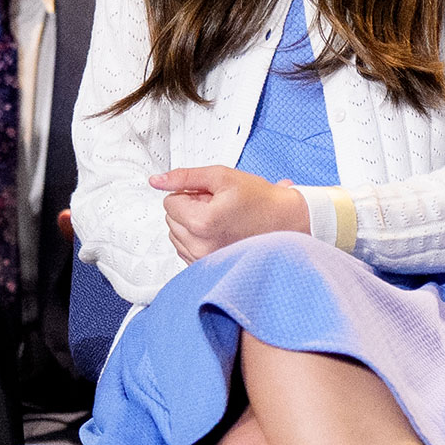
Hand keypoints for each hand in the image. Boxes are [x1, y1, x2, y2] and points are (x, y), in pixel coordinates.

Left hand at [150, 165, 307, 260]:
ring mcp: (205, 260)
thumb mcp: (222, 177)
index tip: (211, 196)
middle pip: (171, 219)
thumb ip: (185, 176)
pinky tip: (219, 234)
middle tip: (218, 206)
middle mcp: (201, 246)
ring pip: (176, 235)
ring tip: (220, 220)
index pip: (170, 202)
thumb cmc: (261, 201)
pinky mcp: (208, 268)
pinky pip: (186, 250)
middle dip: (190, 209)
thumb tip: (156, 181)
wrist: (287, 222)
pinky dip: (197, 239)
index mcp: (202, 222)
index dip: (190, 193)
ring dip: (192, 225)